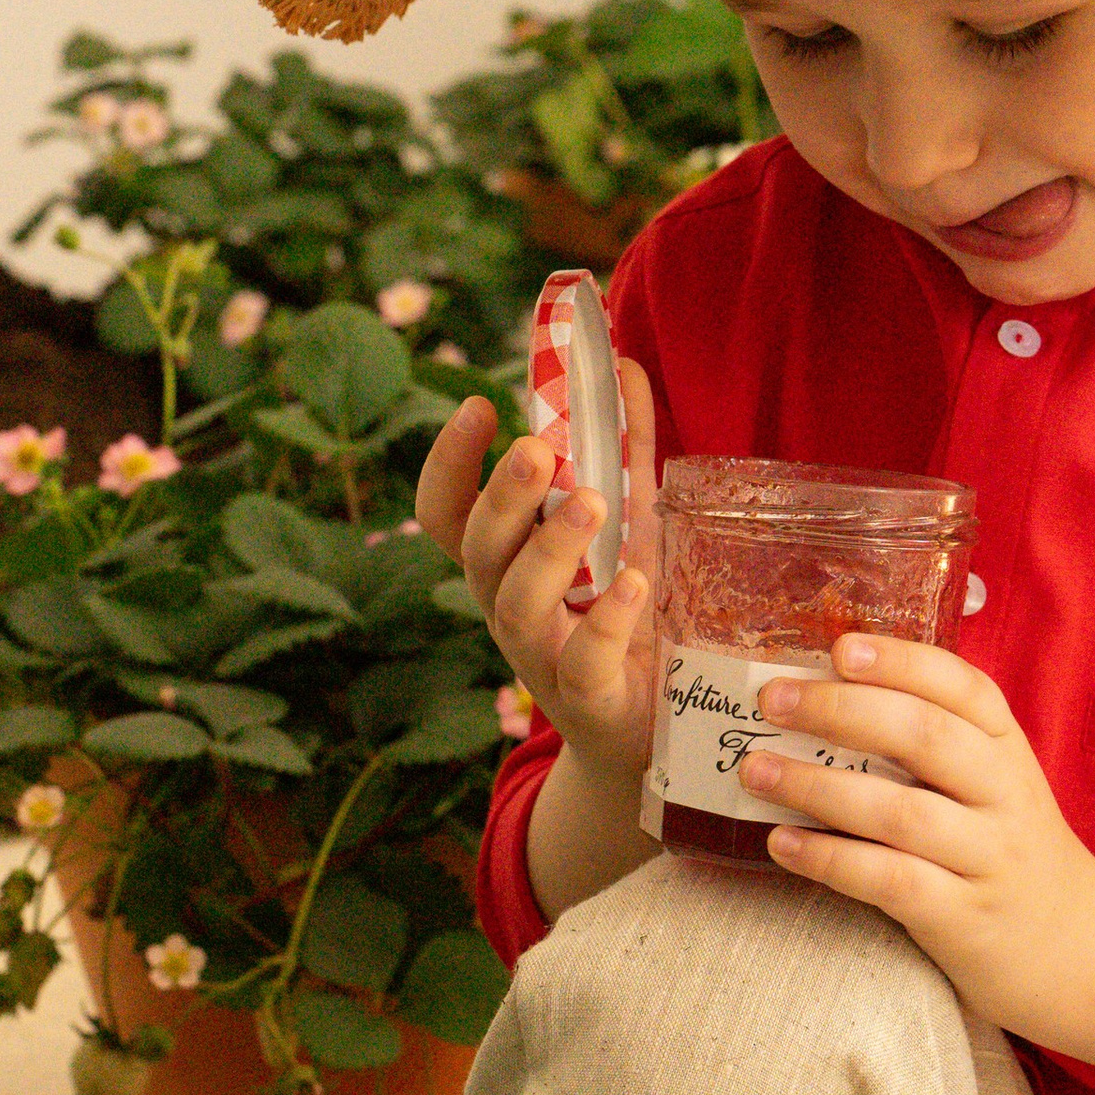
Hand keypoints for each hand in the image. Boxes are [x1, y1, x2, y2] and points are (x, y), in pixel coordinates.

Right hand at [414, 366, 659, 789]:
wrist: (648, 731)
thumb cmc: (623, 613)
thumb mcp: (629, 523)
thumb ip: (625, 448)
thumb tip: (622, 363)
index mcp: (505, 562)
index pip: (446, 513)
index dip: (450, 462)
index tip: (480, 407)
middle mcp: (508, 607)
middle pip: (480, 549)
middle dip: (503, 495)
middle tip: (536, 448)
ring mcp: (543, 658)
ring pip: (519, 604)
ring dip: (550, 548)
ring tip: (591, 502)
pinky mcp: (588, 701)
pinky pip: (584, 662)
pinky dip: (604, 622)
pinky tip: (630, 582)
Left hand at [739, 635, 1094, 1035]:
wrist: (1075, 943)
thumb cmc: (1005, 843)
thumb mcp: (992, 779)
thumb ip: (932, 738)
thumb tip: (824, 688)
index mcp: (1006, 746)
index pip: (962, 688)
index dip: (902, 663)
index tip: (842, 648)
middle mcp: (1003, 794)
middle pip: (925, 737)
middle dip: (841, 711)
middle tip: (773, 699)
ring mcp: (986, 857)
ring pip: (899, 812)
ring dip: (817, 786)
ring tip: (755, 769)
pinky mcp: (962, 917)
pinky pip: (890, 881)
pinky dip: (830, 860)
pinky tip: (782, 843)